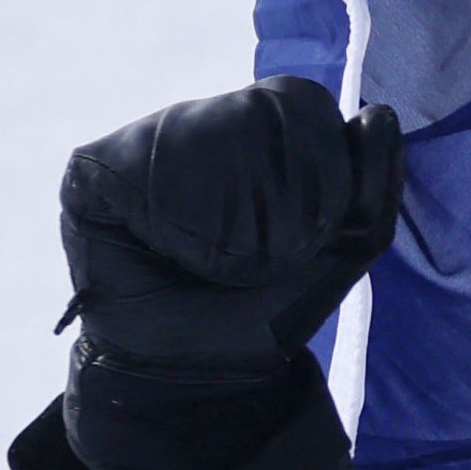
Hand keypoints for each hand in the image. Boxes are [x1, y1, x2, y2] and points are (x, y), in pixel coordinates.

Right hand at [59, 78, 401, 385]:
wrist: (202, 368)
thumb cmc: (274, 300)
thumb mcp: (353, 241)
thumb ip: (377, 177)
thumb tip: (376, 111)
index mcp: (264, 128)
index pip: (301, 102)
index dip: (322, 164)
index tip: (316, 230)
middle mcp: (204, 121)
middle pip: (255, 110)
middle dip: (279, 192)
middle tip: (267, 254)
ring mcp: (146, 142)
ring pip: (197, 130)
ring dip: (225, 213)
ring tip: (217, 259)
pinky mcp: (93, 173)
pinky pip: (135, 164)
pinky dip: (166, 215)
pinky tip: (168, 247)